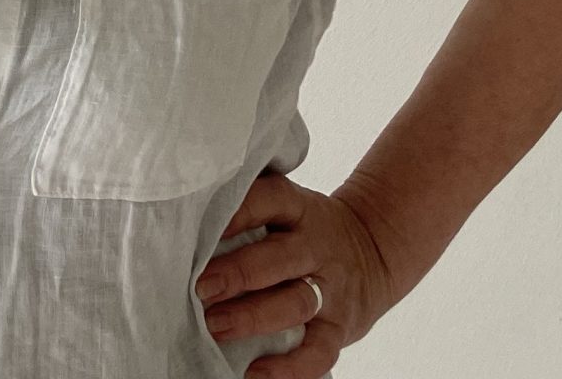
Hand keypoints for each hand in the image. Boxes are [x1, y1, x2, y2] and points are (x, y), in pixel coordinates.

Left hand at [194, 168, 399, 375]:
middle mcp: (316, 246)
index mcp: (299, 210)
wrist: (376, 251)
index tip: (200, 224)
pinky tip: (254, 374)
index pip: (269, 200)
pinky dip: (288, 368)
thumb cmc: (308, 231)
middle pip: (278, 258)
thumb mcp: (290, 208)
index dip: (237, 211)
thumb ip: (250, 211)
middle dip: (237, 273)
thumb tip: (185, 219)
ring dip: (252, 316)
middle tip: (199, 287)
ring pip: (295, 303)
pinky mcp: (339, 327)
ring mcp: (331, 289)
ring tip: (214, 326)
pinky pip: (318, 351)